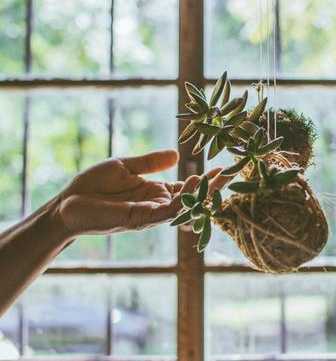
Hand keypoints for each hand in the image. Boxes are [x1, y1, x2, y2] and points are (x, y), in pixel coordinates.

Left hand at [58, 150, 228, 235]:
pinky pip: (166, 211)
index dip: (204, 178)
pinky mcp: (139, 218)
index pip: (186, 186)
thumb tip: (178, 154)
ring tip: (217, 177)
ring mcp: (150, 213)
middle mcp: (156, 204)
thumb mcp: (126, 167)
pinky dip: (181, 201)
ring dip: (200, 192)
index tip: (222, 167)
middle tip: (229, 173)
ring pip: (182, 205)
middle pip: (190, 197)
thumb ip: (151, 162)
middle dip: (210, 187)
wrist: (68, 201)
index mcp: (154, 191)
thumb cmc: (94, 184)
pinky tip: (193, 186)